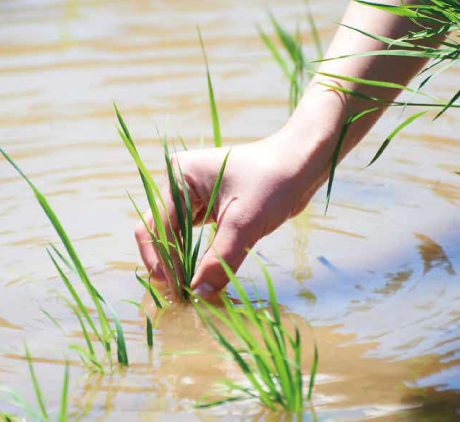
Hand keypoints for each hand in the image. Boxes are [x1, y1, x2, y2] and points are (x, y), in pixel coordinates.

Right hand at [133, 133, 319, 297]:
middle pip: (158, 229)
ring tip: (185, 289)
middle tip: (176, 294)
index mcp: (180, 176)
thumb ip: (219, 260)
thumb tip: (199, 294)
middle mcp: (179, 183)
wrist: (301, 164)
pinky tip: (196, 273)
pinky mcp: (206, 205)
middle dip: (164, 261)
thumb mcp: (244, 223)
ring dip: (176, 260)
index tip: (179, 290)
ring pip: (171, 233)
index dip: (165, 260)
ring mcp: (191, 194)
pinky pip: (188, 233)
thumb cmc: (272, 183)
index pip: (159, 226)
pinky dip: (190, 253)